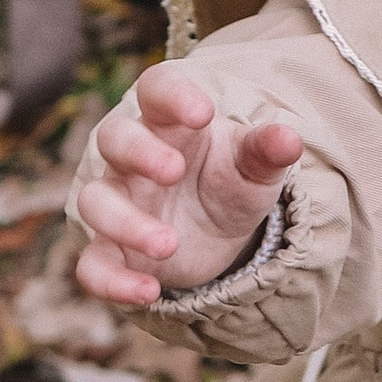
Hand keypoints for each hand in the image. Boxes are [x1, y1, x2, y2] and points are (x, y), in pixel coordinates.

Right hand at [70, 60, 304, 308]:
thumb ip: (266, 151)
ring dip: (126, 222)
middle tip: (174, 171)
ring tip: (170, 243)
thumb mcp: (255, 167)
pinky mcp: (114, 251)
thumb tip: (288, 138)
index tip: (203, 112)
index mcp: (170, 124)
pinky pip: (93, 266)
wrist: (223, 235)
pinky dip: (113, 282)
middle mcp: (134, 160)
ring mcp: (120, 204)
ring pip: (95, 202)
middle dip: (139, 152)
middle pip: (114, 137)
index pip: (156, 88)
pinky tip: (148, 292)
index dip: (171, 94)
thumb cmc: (231, 182)